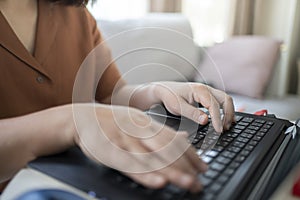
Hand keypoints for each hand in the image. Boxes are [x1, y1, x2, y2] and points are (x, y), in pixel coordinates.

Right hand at [73, 104, 206, 192]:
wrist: (82, 117)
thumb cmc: (113, 123)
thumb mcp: (139, 122)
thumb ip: (161, 131)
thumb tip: (184, 137)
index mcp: (147, 124)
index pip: (174, 139)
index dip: (190, 154)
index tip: (203, 167)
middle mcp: (139, 130)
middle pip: (167, 148)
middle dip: (186, 165)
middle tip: (199, 181)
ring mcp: (125, 140)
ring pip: (151, 157)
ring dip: (172, 171)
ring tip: (187, 183)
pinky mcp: (110, 151)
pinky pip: (130, 164)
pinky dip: (145, 174)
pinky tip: (158, 182)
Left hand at [153, 82, 234, 132]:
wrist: (164, 89)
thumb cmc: (170, 96)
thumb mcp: (178, 107)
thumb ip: (192, 114)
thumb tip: (205, 121)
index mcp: (199, 90)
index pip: (214, 105)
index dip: (218, 119)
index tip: (218, 130)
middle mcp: (206, 89)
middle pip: (226, 99)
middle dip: (228, 115)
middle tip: (225, 129)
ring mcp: (208, 91)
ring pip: (225, 100)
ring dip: (229, 112)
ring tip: (226, 126)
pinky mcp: (208, 96)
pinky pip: (221, 101)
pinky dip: (225, 110)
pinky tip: (225, 120)